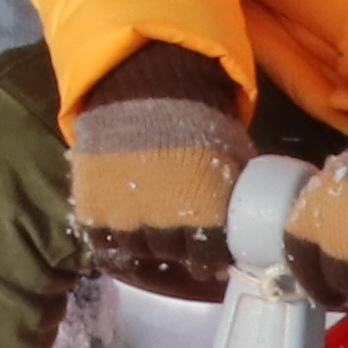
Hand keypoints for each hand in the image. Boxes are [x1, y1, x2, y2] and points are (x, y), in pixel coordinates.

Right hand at [65, 46, 243, 303]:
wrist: (145, 88)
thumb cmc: (195, 121)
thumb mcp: (231, 157)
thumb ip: (239, 194)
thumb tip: (255, 220)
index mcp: (204, 214)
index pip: (209, 258)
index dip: (212, 259)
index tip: (213, 255)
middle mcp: (164, 225)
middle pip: (172, 256)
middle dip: (179, 250)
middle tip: (181, 240)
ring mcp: (124, 219)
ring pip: (137, 254)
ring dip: (147, 248)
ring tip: (153, 235)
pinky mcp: (92, 209)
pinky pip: (103, 247)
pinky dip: (114, 247)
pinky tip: (124, 235)